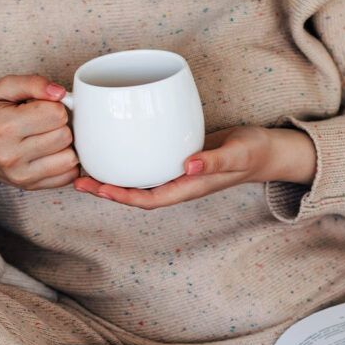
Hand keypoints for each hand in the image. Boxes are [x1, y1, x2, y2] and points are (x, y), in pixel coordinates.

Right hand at [0, 75, 77, 192]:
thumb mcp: (2, 88)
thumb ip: (32, 83)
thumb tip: (60, 92)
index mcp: (5, 127)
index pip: (56, 114)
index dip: (55, 106)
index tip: (43, 107)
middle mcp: (12, 155)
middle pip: (65, 136)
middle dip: (60, 125)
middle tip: (45, 122)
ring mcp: (21, 175)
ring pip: (70, 158)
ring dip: (65, 145)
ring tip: (48, 137)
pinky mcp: (30, 186)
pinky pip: (68, 176)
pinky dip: (65, 162)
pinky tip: (51, 152)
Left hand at [72, 126, 316, 208]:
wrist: (268, 150)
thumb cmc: (254, 153)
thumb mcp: (237, 154)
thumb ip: (215, 160)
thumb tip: (188, 165)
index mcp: (188, 187)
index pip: (147, 199)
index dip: (121, 197)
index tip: (97, 189)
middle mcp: (178, 182)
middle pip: (135, 192)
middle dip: (106, 189)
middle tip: (76, 178)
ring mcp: (177, 171)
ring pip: (138, 179)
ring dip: (113, 176)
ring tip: (86, 166)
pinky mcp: (177, 156)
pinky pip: (147, 163)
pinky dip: (129, 158)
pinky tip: (115, 146)